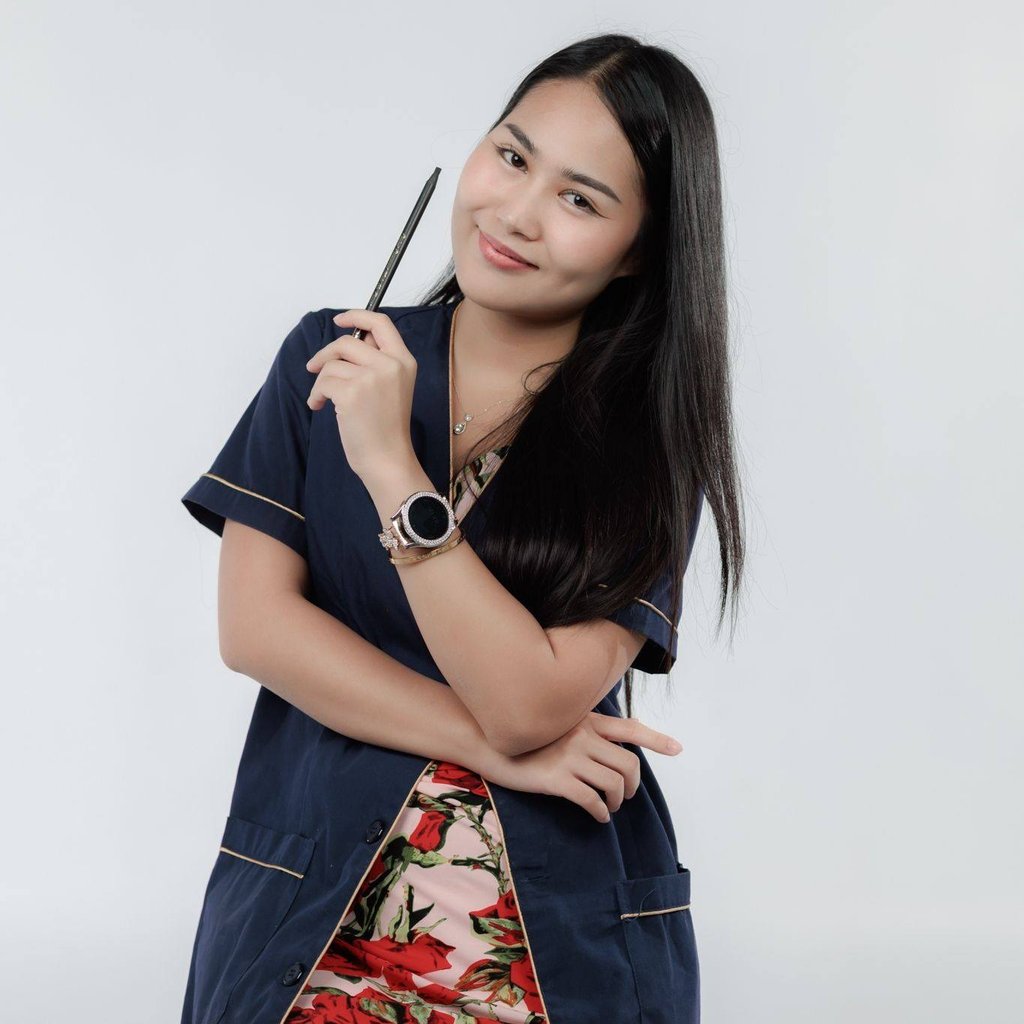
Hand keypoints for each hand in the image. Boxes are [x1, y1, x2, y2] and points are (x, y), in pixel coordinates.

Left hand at [305, 309, 417, 477]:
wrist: (388, 459)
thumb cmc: (387, 428)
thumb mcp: (393, 386)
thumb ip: (376, 361)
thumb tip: (347, 343)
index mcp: (404, 361)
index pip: (381, 323)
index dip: (357, 315)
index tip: (339, 320)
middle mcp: (390, 364)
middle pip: (347, 342)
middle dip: (325, 354)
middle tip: (314, 367)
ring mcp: (371, 377)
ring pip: (332, 364)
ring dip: (321, 381)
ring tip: (324, 399)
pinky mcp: (352, 392)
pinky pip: (323, 382)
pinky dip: (316, 395)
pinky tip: (320, 407)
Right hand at [479, 712, 683, 823]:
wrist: (488, 742)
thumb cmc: (523, 737)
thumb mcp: (555, 724)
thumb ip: (580, 730)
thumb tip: (602, 747)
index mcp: (584, 720)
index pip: (629, 728)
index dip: (656, 739)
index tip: (678, 748)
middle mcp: (582, 735)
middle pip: (629, 762)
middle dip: (633, 784)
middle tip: (625, 796)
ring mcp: (570, 757)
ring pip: (613, 783)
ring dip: (617, 801)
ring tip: (609, 807)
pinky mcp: (556, 779)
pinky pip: (591, 799)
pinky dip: (600, 812)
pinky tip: (597, 816)